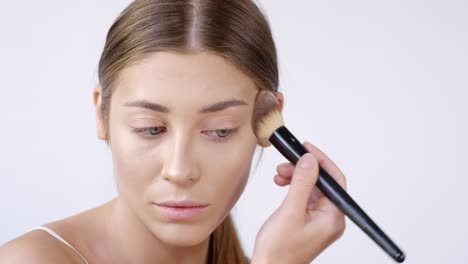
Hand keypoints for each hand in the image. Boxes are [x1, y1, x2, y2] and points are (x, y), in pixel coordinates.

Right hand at [251, 142, 346, 263]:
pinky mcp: (308, 221)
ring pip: (312, 188)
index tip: (306, 148)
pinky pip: (305, 197)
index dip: (321, 161)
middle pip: (323, 183)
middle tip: (286, 164)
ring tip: (279, 176)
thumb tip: (309, 160)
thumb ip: (301, 183)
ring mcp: (319, 221)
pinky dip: (294, 188)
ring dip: (296, 178)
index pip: (335, 180)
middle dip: (303, 170)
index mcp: (333, 218)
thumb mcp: (290, 212)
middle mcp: (330, 219)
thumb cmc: (279, 250)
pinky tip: (282, 185)